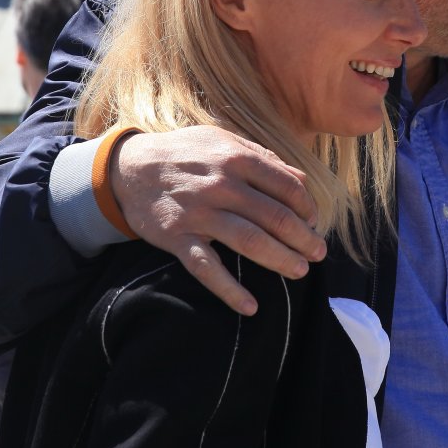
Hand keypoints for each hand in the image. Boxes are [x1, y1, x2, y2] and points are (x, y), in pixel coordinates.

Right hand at [109, 127, 324, 315]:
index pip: (287, 186)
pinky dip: (230, 291)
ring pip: (250, 241)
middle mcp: (221, 184)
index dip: (307, 207)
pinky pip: (207, 269)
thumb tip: (301, 181)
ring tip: (299, 271)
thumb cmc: (185, 154)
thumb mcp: (223, 141)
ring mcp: (199, 213)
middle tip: (318, 253)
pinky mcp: (178, 238)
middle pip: (275, 217)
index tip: (313, 222)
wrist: (129, 167)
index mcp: (237, 158)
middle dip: (303, 239)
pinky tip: (250, 306)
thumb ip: (262, 158)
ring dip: (280, 260)